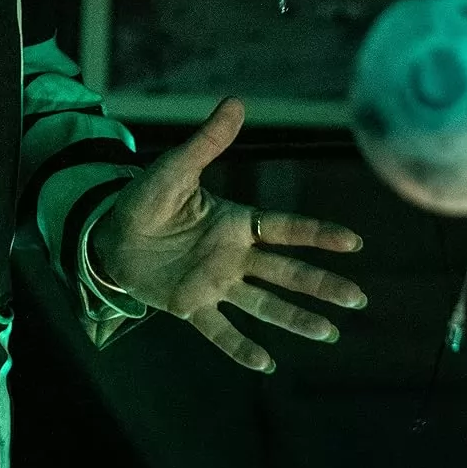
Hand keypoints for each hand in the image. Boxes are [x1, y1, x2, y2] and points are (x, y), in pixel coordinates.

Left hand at [94, 98, 365, 373]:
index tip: (353, 241)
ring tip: (329, 334)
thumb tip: (236, 102)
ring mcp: (215, 284)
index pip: (284, 229)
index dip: (317, 234)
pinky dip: (240, 347)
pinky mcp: (190, 306)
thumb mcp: (175, 168)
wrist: (108, 234)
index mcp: (234, 223)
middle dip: (321, 285)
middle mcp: (233, 256)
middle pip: (285, 272)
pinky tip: (266, 365)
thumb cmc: (145, 199)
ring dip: (295, 318)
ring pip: (263, 304)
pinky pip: (219, 329)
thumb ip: (207, 142)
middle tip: (358, 298)